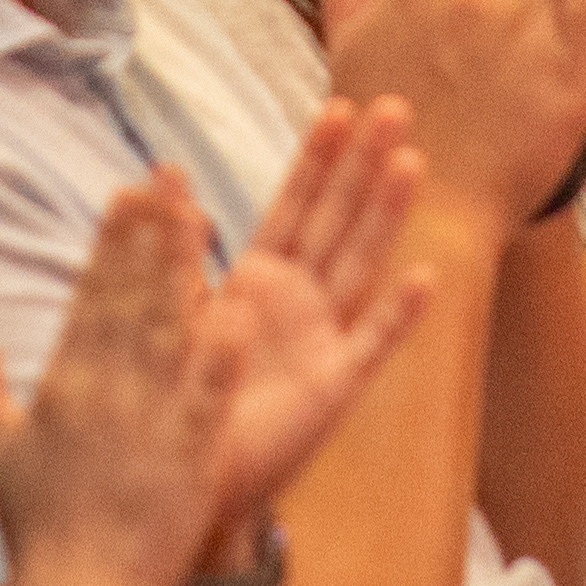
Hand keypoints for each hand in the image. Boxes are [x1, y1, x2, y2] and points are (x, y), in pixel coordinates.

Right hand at [0, 169, 245, 585]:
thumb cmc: (37, 531)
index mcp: (63, 384)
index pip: (89, 297)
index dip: (110, 243)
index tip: (125, 194)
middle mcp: (105, 391)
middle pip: (130, 295)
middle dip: (149, 231)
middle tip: (167, 173)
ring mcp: (148, 419)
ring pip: (170, 327)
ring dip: (187, 267)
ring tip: (203, 213)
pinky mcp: (188, 454)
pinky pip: (211, 392)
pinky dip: (225, 350)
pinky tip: (244, 307)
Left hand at [193, 96, 433, 533]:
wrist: (188, 478)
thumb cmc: (182, 396)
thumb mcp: (172, 310)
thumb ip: (174, 245)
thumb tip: (160, 171)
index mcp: (257, 277)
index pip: (294, 203)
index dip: (317, 157)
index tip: (339, 106)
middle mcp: (298, 299)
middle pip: (337, 219)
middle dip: (363, 164)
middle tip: (394, 107)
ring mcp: (321, 339)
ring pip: (359, 262)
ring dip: (385, 215)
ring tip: (411, 162)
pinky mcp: (333, 386)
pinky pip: (369, 344)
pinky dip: (396, 313)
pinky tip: (424, 278)